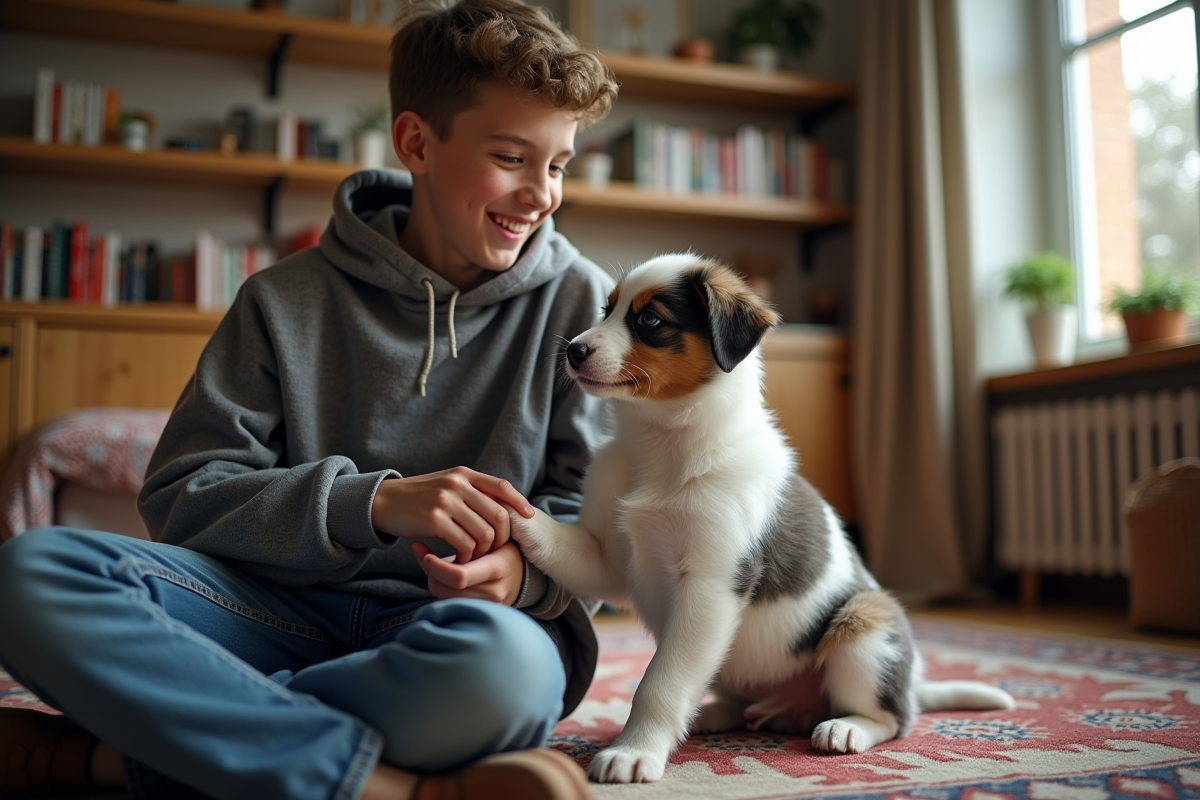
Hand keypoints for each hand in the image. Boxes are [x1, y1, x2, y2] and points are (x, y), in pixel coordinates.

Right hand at [371, 468, 534, 563]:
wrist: (383, 502)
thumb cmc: (419, 498)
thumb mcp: (447, 486)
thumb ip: (471, 491)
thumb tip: (503, 506)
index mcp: (463, 474)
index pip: (501, 486)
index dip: (519, 502)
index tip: (529, 517)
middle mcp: (457, 484)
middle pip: (498, 514)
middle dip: (502, 536)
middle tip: (494, 549)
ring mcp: (446, 501)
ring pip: (483, 532)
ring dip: (482, 550)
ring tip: (473, 556)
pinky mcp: (434, 520)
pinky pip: (464, 543)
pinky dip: (466, 555)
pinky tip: (460, 558)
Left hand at [411, 540, 525, 605]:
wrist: (524, 576)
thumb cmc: (502, 552)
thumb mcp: (486, 541)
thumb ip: (454, 543)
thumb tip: (415, 546)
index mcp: (497, 568)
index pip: (459, 576)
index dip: (437, 567)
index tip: (427, 555)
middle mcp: (494, 592)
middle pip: (445, 589)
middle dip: (433, 574)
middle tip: (433, 561)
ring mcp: (489, 607)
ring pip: (444, 598)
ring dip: (438, 583)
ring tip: (444, 571)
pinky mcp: (482, 615)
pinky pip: (451, 605)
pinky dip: (445, 592)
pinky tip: (448, 582)